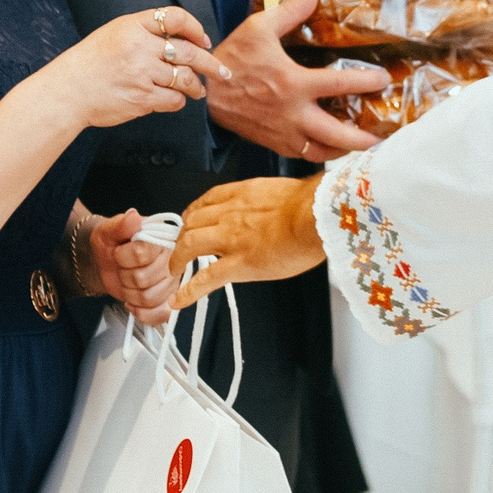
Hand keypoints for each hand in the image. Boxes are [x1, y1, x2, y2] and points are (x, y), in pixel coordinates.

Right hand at [57, 8, 224, 128]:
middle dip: (211, 63)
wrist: (67, 90)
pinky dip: (179, 100)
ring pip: (185, 77)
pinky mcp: (142, 98)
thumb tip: (182, 41)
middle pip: (188, 51)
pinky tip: (177, 100)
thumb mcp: (114, 34)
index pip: (175, 17)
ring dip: (196, 85)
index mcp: (132, 25)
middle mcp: (140, 46)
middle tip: (223, 71)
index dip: (195, 28)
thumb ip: (145, 32)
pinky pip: (174, 99)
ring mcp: (142, 73)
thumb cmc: (90, 63)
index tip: (204, 40)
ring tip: (199, 90)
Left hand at [88, 207, 174, 325]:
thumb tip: (133, 217)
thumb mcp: (109, 230)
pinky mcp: (167, 301)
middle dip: (124, 276)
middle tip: (122, 268)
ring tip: (127, 282)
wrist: (106, 262)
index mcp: (162, 239)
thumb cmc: (111, 244)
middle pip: (143, 279)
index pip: (142, 253)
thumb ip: (121, 224)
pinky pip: (161, 314)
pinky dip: (142, 312)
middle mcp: (172, 260)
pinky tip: (132, 303)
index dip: (123, 257)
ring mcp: (171, 282)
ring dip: (129, 293)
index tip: (118, 252)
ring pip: (149, 298)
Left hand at [171, 178, 323, 308]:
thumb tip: (277, 208)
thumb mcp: (286, 192)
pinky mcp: (238, 265)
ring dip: (178, 258)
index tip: (191, 217)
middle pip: (192, 221)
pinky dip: (189, 291)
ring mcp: (231, 240)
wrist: (317, 217)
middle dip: (182, 234)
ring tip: (175, 269)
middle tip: (180, 245)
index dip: (194, 211)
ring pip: (189, 245)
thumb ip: (271, 201)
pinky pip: (206, 279)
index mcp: (243, 194)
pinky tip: (180, 300)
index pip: (207, 200)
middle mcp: (230, 214)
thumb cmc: (312, 206)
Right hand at [204, 0, 387, 161]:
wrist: (205, 92)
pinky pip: (305, 155)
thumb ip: (291, 11)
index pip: (341, 85)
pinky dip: (322, 153)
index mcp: (294, 83)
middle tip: (381, 134)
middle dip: (363, 138)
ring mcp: (285, 133)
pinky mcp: (275, 143)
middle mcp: (294, 114)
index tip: (384, 80)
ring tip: (361, 145)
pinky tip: (331, 146)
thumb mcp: (259, 27)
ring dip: (345, 150)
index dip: (367, 82)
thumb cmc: (232, 58)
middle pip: (339, 135)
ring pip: (323, 151)